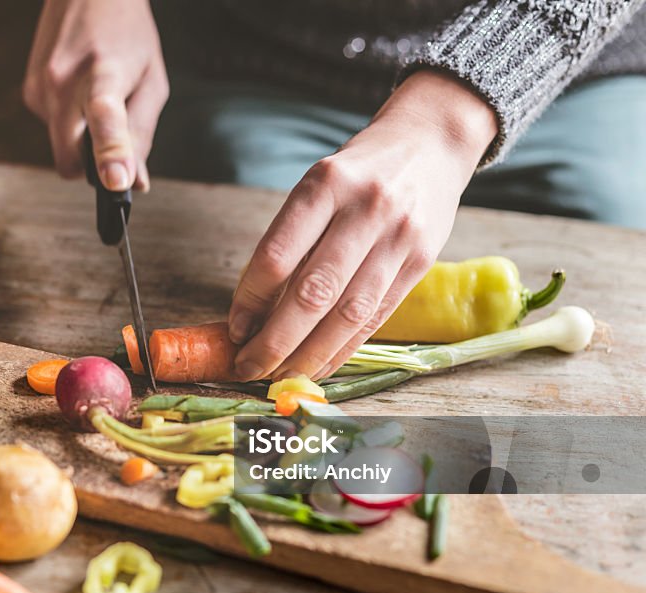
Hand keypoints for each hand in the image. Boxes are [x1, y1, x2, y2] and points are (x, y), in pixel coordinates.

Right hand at [22, 0, 167, 190]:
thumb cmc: (126, 35)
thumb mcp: (152, 82)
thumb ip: (142, 134)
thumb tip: (135, 182)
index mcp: (103, 73)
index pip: (104, 117)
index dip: (110, 153)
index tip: (116, 182)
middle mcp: (63, 81)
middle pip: (69, 159)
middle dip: (90, 168)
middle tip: (115, 148)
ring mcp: (40, 88)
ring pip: (62, 148)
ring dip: (82, 139)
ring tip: (98, 99)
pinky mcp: (29, 93)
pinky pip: (54, 131)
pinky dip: (71, 124)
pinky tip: (79, 93)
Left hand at [228, 70, 498, 380]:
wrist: (431, 143)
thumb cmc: (358, 172)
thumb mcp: (318, 186)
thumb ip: (292, 241)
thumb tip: (254, 313)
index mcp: (326, 183)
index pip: (277, 255)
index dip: (250, 300)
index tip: (234, 329)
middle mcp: (365, 208)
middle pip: (313, 292)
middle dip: (275, 340)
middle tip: (249, 367)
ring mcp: (399, 236)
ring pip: (348, 313)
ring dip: (309, 354)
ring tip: (280, 376)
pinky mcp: (422, 261)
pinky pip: (376, 318)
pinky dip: (343, 348)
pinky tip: (319, 365)